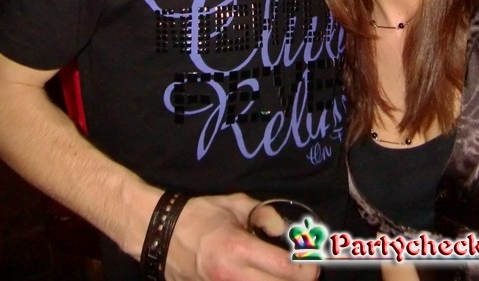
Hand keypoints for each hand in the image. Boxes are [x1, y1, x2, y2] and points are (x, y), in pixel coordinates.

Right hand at [165, 192, 319, 280]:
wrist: (163, 235)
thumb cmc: (202, 215)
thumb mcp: (236, 204)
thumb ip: (265, 215)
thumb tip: (286, 231)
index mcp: (240, 250)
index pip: (286, 269)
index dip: (307, 267)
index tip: (315, 260)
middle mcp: (233, 277)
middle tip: (306, 270)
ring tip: (287, 273)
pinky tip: (268, 276)